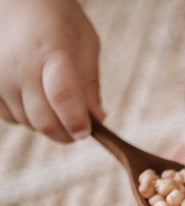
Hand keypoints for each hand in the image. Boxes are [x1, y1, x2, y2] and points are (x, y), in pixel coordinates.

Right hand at [0, 0, 103, 142]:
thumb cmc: (55, 16)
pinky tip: (34, 97)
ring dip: (47, 124)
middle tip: (78, 127)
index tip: (86, 131)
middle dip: (67, 133)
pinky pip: (9, 117)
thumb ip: (90, 82)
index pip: (62, 97)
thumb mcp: (84, 40)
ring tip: (54, 102)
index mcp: (50, 50)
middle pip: (44, 121)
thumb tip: (97, 119)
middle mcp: (19, 65)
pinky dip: (26, 117)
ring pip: (29, 123)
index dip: (77, 122)